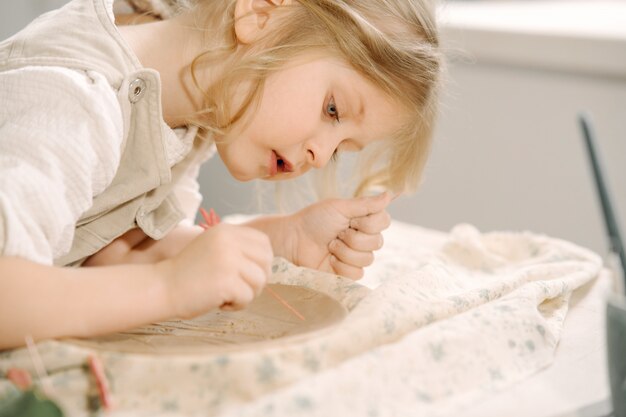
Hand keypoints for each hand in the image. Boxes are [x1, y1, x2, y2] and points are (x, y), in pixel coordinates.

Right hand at [157, 223, 272, 318]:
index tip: (246, 275)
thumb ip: (237, 248)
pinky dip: (237, 306)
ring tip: (226, 295)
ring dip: (246, 294)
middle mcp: (229, 241)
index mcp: (227, 230)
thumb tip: (267, 261)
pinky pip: (248, 297)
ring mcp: (229, 260)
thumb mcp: (213, 248)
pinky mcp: (227, 281)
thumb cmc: (188, 274)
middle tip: (237, 288)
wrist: (160, 287)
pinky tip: (220, 302)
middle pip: (266, 262)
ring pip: (260, 281)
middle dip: (257, 280)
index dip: (261, 262)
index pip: (264, 243)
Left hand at [289, 192, 391, 278]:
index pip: (385, 222)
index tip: (350, 219)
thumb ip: (366, 203)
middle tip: (336, 233)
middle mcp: (364, 238)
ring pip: (367, 259)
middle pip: (377, 242)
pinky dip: (341, 265)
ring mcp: (357, 257)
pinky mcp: (348, 273)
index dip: (368, 223)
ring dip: (344, 251)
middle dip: (353, 237)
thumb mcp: (339, 207)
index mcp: (365, 220)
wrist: (294, 240)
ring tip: (330, 246)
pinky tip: (330, 259)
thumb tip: (390, 194)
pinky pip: (357, 273)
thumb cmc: (314, 220)